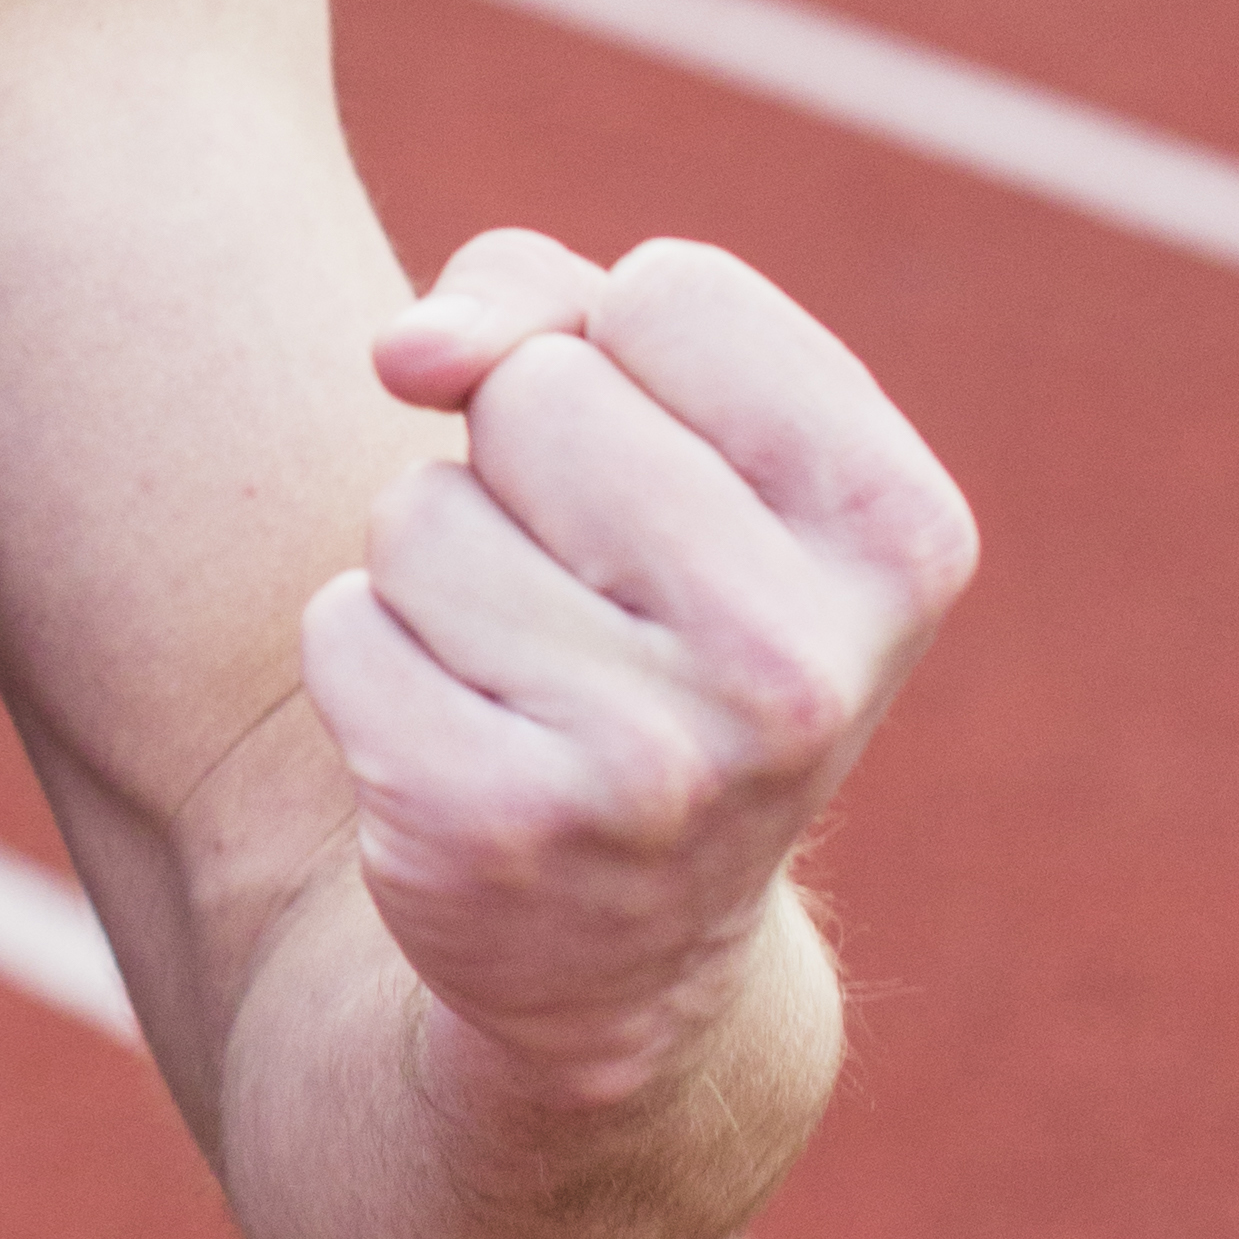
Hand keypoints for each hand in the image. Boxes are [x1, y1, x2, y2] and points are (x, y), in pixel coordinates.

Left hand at [303, 231, 976, 1113]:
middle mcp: (801, 664)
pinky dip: (365, 660)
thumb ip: (545, 301)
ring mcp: (653, 764)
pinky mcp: (495, 829)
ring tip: (524, 673)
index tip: (663, 481)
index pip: (674, 291)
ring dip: (432, 571)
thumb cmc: (639, 614)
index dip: (621, 356)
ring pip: (420, 511)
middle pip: (536, 395)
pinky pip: (340, 626)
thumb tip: (408, 352)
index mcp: (899, 532)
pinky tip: (456, 740)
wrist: (619, 947)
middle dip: (515, 466)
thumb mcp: (665, 434)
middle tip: (583, 597)